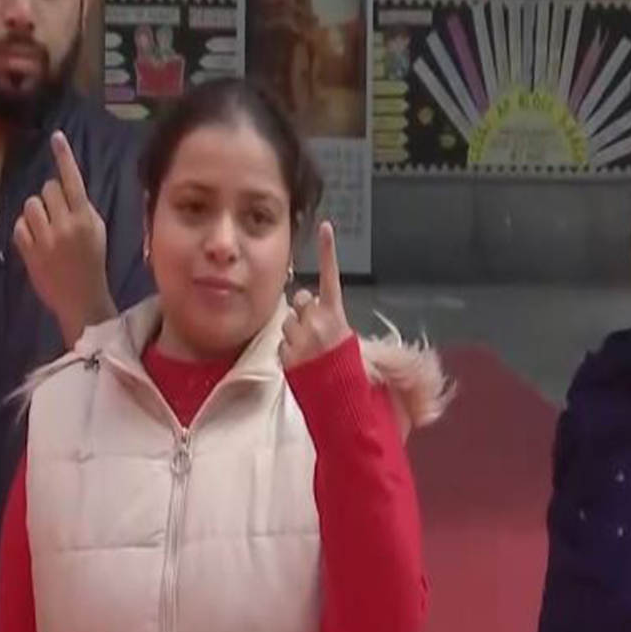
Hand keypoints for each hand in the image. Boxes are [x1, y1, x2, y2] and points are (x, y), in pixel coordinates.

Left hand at [14, 132, 114, 346]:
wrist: (81, 300)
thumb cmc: (93, 263)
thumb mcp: (98, 232)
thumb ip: (83, 209)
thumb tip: (65, 187)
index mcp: (86, 218)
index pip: (72, 180)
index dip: (64, 156)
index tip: (56, 137)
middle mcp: (65, 224)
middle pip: (48, 189)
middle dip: (51, 197)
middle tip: (57, 214)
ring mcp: (45, 238)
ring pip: (31, 204)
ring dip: (36, 212)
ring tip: (46, 228)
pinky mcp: (29, 251)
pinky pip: (19, 225)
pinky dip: (26, 230)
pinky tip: (36, 242)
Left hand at [279, 222, 350, 369]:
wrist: (341, 404)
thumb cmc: (348, 373)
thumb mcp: (348, 340)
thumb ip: (330, 318)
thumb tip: (312, 306)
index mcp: (337, 316)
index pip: (331, 277)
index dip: (328, 251)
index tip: (325, 227)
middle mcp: (317, 322)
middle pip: (301, 300)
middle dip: (304, 311)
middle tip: (315, 331)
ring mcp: (299, 338)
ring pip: (288, 321)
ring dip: (295, 332)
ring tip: (310, 352)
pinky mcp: (285, 353)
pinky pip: (282, 343)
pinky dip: (289, 351)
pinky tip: (302, 364)